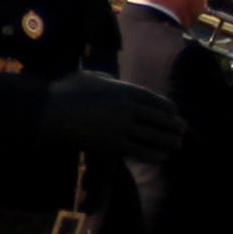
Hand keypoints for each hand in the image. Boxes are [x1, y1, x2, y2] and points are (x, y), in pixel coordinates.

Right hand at [28, 72, 184, 162]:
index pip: (157, 101)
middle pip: (160, 119)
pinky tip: (162, 156)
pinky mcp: (112, 144)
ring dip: (168, 142)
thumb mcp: (93, 77)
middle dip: (174, 126)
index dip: (170, 110)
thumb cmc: (67, 91)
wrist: (50, 111)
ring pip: (153, 137)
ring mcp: (120, 127)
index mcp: (125, 90)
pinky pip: (139, 151)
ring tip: (177, 145)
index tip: (175, 115)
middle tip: (182, 132)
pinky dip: (153, 154)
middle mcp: (127, 108)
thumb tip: (118, 83)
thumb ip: (111, 80)